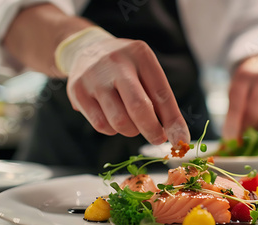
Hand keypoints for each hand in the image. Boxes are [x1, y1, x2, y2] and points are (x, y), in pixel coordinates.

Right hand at [66, 38, 189, 144]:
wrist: (86, 50)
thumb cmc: (126, 68)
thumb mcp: (145, 72)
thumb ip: (160, 101)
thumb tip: (177, 136)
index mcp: (140, 55)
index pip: (161, 94)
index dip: (173, 121)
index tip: (180, 140)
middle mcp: (116, 63)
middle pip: (138, 107)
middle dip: (152, 130)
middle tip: (158, 139)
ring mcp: (94, 77)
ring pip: (119, 122)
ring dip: (130, 130)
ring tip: (131, 122)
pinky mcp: (77, 91)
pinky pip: (101, 125)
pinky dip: (112, 130)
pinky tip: (112, 117)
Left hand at [222, 55, 257, 139]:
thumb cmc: (244, 88)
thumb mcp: (233, 96)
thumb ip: (232, 116)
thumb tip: (231, 142)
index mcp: (244, 78)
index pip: (237, 106)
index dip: (233, 125)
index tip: (230, 140)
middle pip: (255, 114)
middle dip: (247, 129)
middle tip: (243, 134)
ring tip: (255, 127)